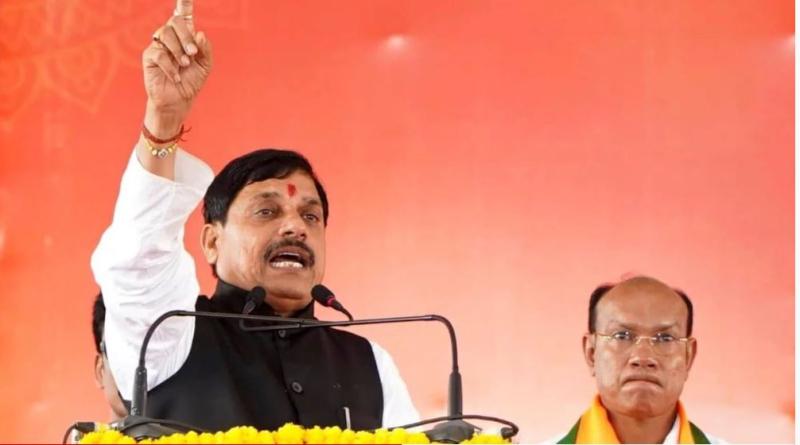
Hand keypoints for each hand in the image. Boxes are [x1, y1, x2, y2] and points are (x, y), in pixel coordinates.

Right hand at [142, 0, 211, 136]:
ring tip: (184, 65)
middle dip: (186, 37)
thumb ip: (205, 50)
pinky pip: (159, 53)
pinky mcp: (149, 57)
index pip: (183, 14)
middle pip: (175, 22)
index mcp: (185, 36)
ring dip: (178, 50)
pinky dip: (170, 66)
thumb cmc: (191, 81)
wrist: (179, 101)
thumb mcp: (205, 66)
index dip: (184, 2)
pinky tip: (175, 76)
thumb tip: (200, 34)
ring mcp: (158, 45)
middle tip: (192, 53)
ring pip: (165, 33)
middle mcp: (170, 37)